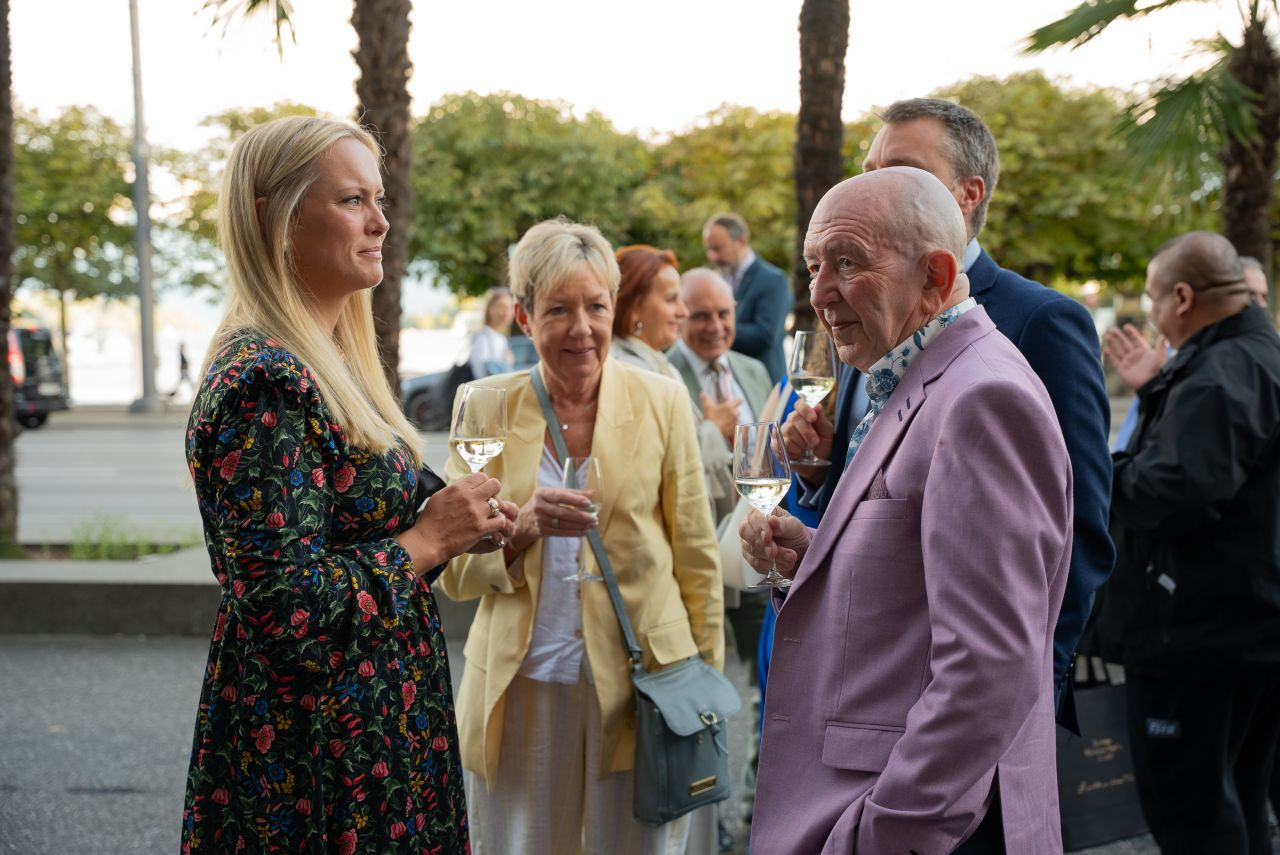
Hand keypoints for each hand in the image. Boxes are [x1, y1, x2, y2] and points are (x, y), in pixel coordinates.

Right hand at [398, 473, 514, 571]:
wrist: (427, 541)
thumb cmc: (430, 520)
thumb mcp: (440, 496)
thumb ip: (456, 488)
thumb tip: (468, 484)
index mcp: (458, 488)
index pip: (482, 476)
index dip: (483, 484)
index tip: (480, 492)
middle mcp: (468, 497)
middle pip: (495, 485)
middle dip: (493, 492)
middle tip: (488, 502)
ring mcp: (476, 513)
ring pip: (499, 503)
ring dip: (495, 509)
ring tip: (489, 515)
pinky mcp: (480, 528)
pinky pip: (500, 520)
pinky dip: (498, 522)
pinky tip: (492, 525)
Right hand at [506, 486, 598, 554]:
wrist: (523, 520)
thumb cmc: (543, 503)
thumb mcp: (553, 494)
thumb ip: (573, 493)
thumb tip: (592, 493)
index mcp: (542, 493)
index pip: (560, 496)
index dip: (574, 499)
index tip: (588, 502)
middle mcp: (540, 506)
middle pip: (562, 512)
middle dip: (580, 516)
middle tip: (594, 518)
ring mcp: (541, 520)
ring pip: (563, 524)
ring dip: (580, 525)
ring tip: (592, 525)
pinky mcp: (543, 531)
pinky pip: (561, 533)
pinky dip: (574, 533)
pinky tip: (585, 531)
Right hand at [700, 391, 743, 441]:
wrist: (711, 433)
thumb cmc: (710, 418)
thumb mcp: (706, 406)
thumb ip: (705, 398)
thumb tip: (703, 393)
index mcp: (730, 406)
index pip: (738, 400)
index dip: (737, 401)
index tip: (735, 402)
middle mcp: (735, 414)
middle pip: (736, 411)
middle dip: (731, 412)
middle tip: (723, 415)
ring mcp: (735, 422)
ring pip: (735, 419)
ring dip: (731, 420)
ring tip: (723, 423)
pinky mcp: (734, 430)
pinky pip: (734, 428)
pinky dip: (731, 428)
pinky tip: (725, 429)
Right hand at [739, 507, 809, 578]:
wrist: (800, 551)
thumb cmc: (795, 534)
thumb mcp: (795, 526)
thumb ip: (783, 524)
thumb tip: (771, 520)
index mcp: (760, 513)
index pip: (752, 516)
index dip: (759, 526)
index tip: (768, 536)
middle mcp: (750, 527)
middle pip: (746, 534)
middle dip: (763, 545)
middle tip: (776, 551)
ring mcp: (748, 543)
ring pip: (753, 551)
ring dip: (773, 557)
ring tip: (791, 557)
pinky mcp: (751, 559)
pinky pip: (756, 564)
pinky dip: (772, 566)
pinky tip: (785, 564)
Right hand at [782, 399, 833, 484]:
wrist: (818, 466)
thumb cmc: (823, 446)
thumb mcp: (827, 433)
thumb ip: (822, 420)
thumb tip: (817, 406)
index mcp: (804, 415)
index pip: (799, 405)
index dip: (805, 410)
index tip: (813, 418)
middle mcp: (791, 421)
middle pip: (793, 418)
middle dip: (806, 431)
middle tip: (815, 443)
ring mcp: (782, 433)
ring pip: (787, 430)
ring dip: (800, 442)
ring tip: (807, 449)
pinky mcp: (776, 445)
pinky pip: (781, 444)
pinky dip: (792, 450)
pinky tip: (799, 454)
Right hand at [1102, 324, 1166, 391]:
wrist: (1150, 384)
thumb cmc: (1157, 370)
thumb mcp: (1160, 357)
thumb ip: (1161, 346)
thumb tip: (1164, 336)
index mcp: (1144, 351)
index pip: (1136, 340)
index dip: (1131, 333)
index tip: (1126, 326)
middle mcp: (1135, 355)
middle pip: (1125, 343)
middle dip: (1119, 336)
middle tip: (1112, 329)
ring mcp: (1128, 362)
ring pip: (1118, 350)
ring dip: (1113, 343)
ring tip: (1106, 336)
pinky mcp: (1122, 369)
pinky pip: (1114, 360)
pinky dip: (1110, 355)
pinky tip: (1105, 349)